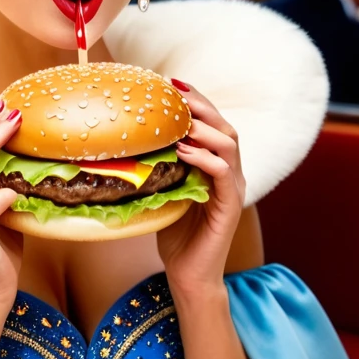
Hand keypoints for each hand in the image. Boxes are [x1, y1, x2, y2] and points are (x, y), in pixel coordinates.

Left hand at [157, 80, 244, 296]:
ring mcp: (233, 189)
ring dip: (204, 127)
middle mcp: (230, 173)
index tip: (171, 84)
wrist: (188, 275)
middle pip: (224, 126)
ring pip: (229, 143)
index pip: (212, 124)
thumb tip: (126, 143)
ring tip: (180, 119)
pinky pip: (223, 173)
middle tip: (175, 91)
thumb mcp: (163, 192)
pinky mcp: (230, 206)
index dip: (196, 102)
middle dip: (201, 105)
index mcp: (216, 167)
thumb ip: (158, 167)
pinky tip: (183, 150)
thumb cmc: (174, 235)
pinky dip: (204, 157)